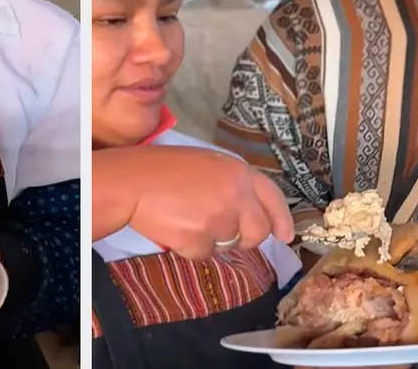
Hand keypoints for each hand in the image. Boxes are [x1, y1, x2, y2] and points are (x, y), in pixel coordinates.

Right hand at [123, 149, 294, 259]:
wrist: (132, 183)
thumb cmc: (162, 169)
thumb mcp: (206, 164)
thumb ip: (233, 184)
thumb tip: (250, 211)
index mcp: (238, 172)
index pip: (272, 197)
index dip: (281, 218)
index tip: (286, 235)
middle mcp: (236, 195)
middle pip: (257, 232)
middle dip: (244, 236)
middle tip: (218, 227)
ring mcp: (220, 220)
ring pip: (229, 245)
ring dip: (212, 239)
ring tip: (186, 218)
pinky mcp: (201, 240)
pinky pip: (204, 253)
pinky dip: (190, 247)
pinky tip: (175, 227)